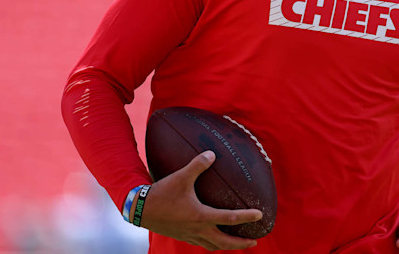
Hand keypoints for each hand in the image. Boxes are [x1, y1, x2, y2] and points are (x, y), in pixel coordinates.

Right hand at [135, 150, 262, 250]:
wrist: (139, 209)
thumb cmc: (162, 193)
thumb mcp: (181, 176)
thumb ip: (198, 164)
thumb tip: (212, 153)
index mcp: (200, 216)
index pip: (230, 219)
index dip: (247, 217)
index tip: (260, 214)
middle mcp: (197, 230)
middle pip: (224, 242)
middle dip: (241, 244)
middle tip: (255, 241)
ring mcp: (189, 235)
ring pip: (212, 246)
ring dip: (227, 246)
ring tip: (238, 243)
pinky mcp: (181, 236)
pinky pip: (201, 244)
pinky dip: (212, 243)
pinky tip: (213, 237)